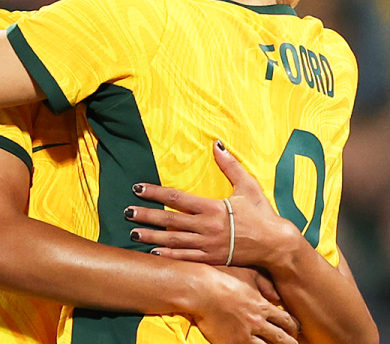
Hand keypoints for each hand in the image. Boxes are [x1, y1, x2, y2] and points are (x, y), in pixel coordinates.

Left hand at [125, 141, 300, 267]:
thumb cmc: (262, 213)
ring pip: (173, 241)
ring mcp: (208, 245)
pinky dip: (169, 256)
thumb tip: (217, 144)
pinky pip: (186, 258)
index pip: (176, 198)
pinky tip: (153, 252)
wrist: (277, 244)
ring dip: (151, 237)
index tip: (137, 189)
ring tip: (132, 233)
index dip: (155, 193)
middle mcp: (207, 227)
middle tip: (126, 212)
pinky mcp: (212, 259)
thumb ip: (231, 166)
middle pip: (169, 221)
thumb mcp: (248, 186)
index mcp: (212, 208)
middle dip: (146, 216)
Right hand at [192, 265, 298, 343]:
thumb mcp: (247, 273)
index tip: (293, 329)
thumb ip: (265, 284)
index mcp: (262, 307)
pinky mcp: (230, 343)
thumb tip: (276, 296)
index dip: (292, 326)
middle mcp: (257, 323)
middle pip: (281, 339)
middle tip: (291, 343)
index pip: (286, 321)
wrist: (199, 290)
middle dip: (289, 342)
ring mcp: (244, 335)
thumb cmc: (220, 278)